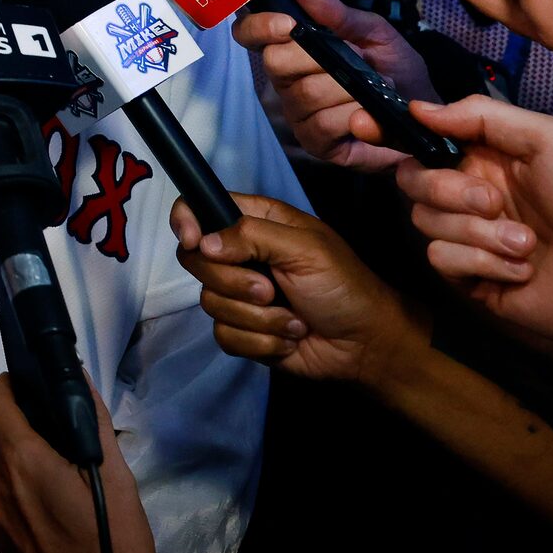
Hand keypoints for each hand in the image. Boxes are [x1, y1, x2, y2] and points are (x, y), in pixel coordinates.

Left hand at [0, 374, 156, 552]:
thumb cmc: (111, 547)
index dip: (12, 386)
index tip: (30, 388)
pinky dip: (5, 485)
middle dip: (5, 416)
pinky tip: (39, 499)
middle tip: (42, 424)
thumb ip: (93, 423)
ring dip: (3, 451)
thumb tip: (79, 384)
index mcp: (21, 460)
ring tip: (45, 462)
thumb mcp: (116, 479)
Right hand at [171, 192, 425, 386]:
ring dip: (258, 318)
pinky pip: (225, 336)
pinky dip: (260, 341)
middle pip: (197, 261)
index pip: (199, 208)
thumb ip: (252, 236)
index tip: (194, 241)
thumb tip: (202, 242)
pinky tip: (288, 338)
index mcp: (255, 222)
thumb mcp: (304, 249)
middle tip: (271, 289)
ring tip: (294, 319)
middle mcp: (240, 255)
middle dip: (235, 283)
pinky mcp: (243, 330)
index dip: (187, 221)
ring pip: (211, 303)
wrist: (366, 345)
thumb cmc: (344, 286)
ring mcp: (239, 295)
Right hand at [231, 0, 432, 170]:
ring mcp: (298, 113)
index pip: (250, 33)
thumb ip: (339, 14)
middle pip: (275, 62)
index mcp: (292, 48)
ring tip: (375, 86)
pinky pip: (323, 123)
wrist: (424, 113)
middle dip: (316, 56)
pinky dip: (354, 114)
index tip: (287, 24)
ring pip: (305, 93)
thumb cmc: (395, 69)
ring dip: (348, 87)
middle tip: (352, 58)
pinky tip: (370, 113)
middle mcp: (287, 81)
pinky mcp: (315, 142)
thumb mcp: (375, 33)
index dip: (259, 26)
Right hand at [391, 96, 552, 351]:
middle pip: (412, 181)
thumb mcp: (548, 137)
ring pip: (424, 224)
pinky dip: (480, 260)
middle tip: (494, 200)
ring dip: (476, 232)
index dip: (388, 131)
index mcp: (487, 158)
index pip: (422, 140)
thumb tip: (418, 109)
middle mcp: (473, 196)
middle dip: (447, 189)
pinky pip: (442, 262)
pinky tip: (523, 267)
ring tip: (528, 243)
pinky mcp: (475, 281)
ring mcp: (472, 240)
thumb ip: (479, 116)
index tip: (364, 125)